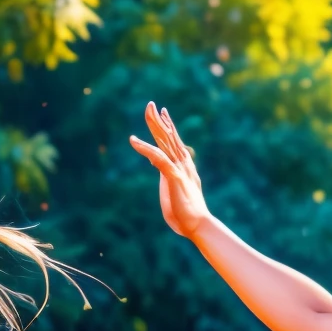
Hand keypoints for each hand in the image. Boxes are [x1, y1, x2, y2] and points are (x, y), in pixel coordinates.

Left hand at [128, 102, 210, 239]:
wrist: (198, 225)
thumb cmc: (185, 214)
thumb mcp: (172, 189)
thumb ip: (167, 174)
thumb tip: (158, 164)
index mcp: (182, 167)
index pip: (173, 143)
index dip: (167, 127)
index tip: (162, 114)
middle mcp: (182, 164)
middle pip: (168, 137)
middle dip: (159, 120)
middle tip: (151, 104)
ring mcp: (178, 169)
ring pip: (165, 142)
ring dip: (154, 126)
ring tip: (148, 110)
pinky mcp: (173, 176)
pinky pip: (157, 158)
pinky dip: (144, 148)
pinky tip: (133, 140)